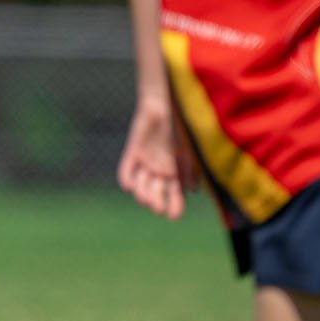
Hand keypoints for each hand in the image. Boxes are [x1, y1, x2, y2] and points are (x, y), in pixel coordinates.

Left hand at [117, 96, 198, 219]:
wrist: (165, 105)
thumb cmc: (182, 127)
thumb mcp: (190, 151)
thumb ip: (191, 169)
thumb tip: (192, 190)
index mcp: (177, 173)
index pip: (175, 195)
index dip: (175, 206)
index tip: (173, 216)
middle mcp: (160, 171)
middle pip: (156, 193)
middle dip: (156, 201)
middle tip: (157, 208)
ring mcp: (146, 163)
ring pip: (141, 185)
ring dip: (142, 193)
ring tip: (144, 199)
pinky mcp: (133, 153)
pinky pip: (126, 170)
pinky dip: (126, 178)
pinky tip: (129, 187)